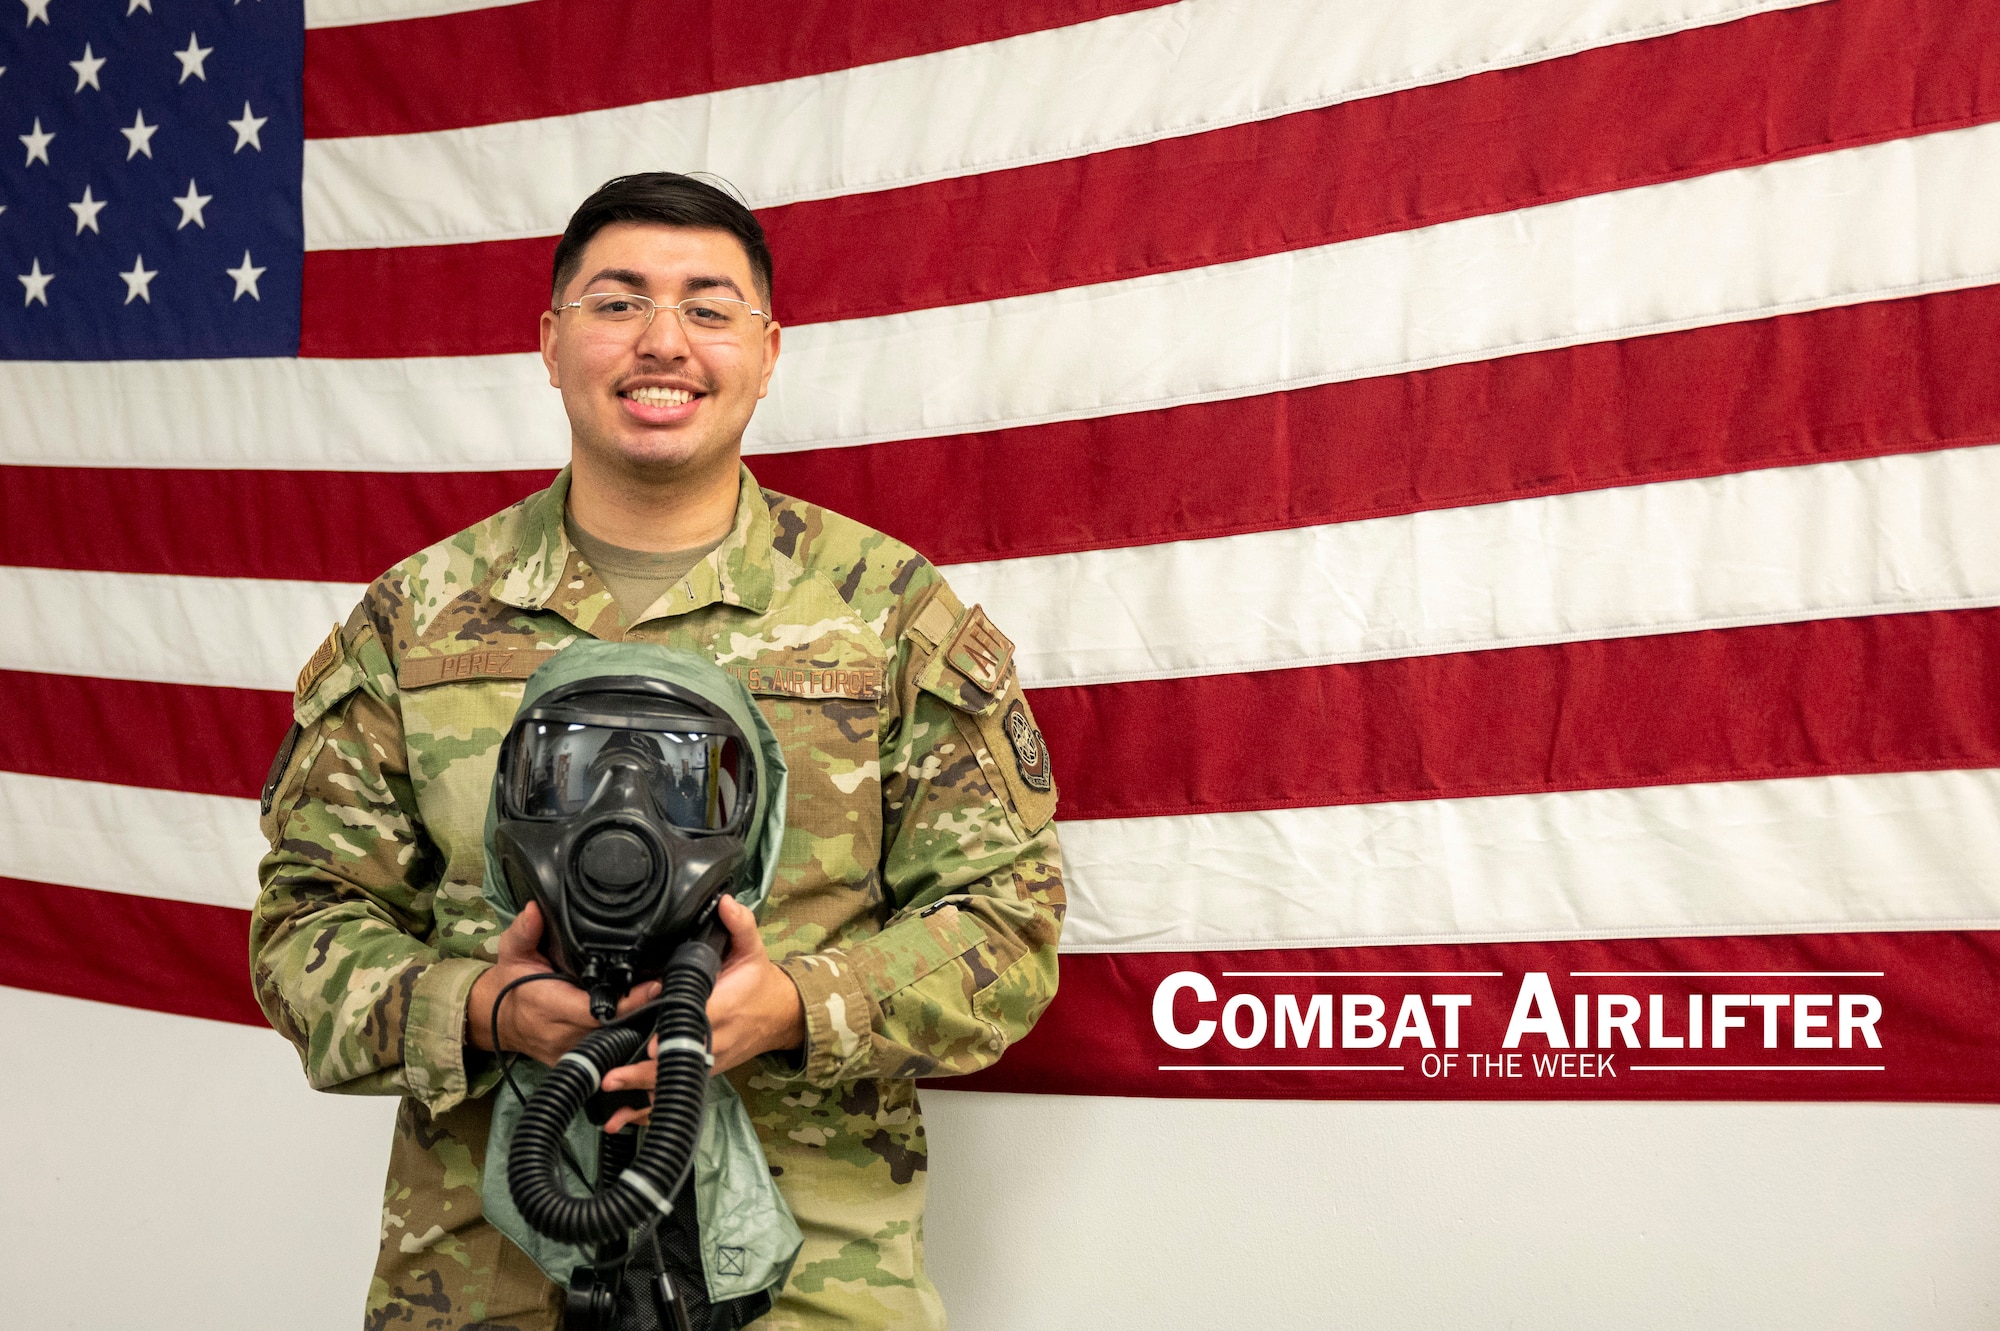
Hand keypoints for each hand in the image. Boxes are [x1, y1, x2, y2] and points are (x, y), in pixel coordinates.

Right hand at [466, 901, 659, 1065]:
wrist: (496, 1018)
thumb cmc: (510, 982)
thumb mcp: (512, 951)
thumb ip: (525, 931)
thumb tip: (535, 909)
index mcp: (548, 1005)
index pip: (596, 1011)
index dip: (629, 1002)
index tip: (654, 985)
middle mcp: (560, 1033)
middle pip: (613, 1027)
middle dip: (642, 1009)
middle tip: (669, 986)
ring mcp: (568, 1051)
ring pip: (614, 1041)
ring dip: (637, 1023)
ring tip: (662, 999)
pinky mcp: (572, 1059)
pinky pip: (605, 1051)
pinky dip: (623, 1035)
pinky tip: (643, 1017)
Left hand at [600, 894, 805, 1131]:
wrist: (780, 1016)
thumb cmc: (760, 983)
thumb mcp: (754, 949)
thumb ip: (739, 924)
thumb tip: (723, 901)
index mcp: (724, 1007)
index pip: (696, 1022)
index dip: (670, 1033)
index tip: (647, 1041)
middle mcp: (715, 1040)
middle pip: (678, 1059)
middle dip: (645, 1072)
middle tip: (614, 1077)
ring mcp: (709, 1061)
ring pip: (674, 1082)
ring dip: (643, 1097)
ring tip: (613, 1106)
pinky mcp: (705, 1072)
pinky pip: (676, 1093)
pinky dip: (650, 1110)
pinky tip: (624, 1121)